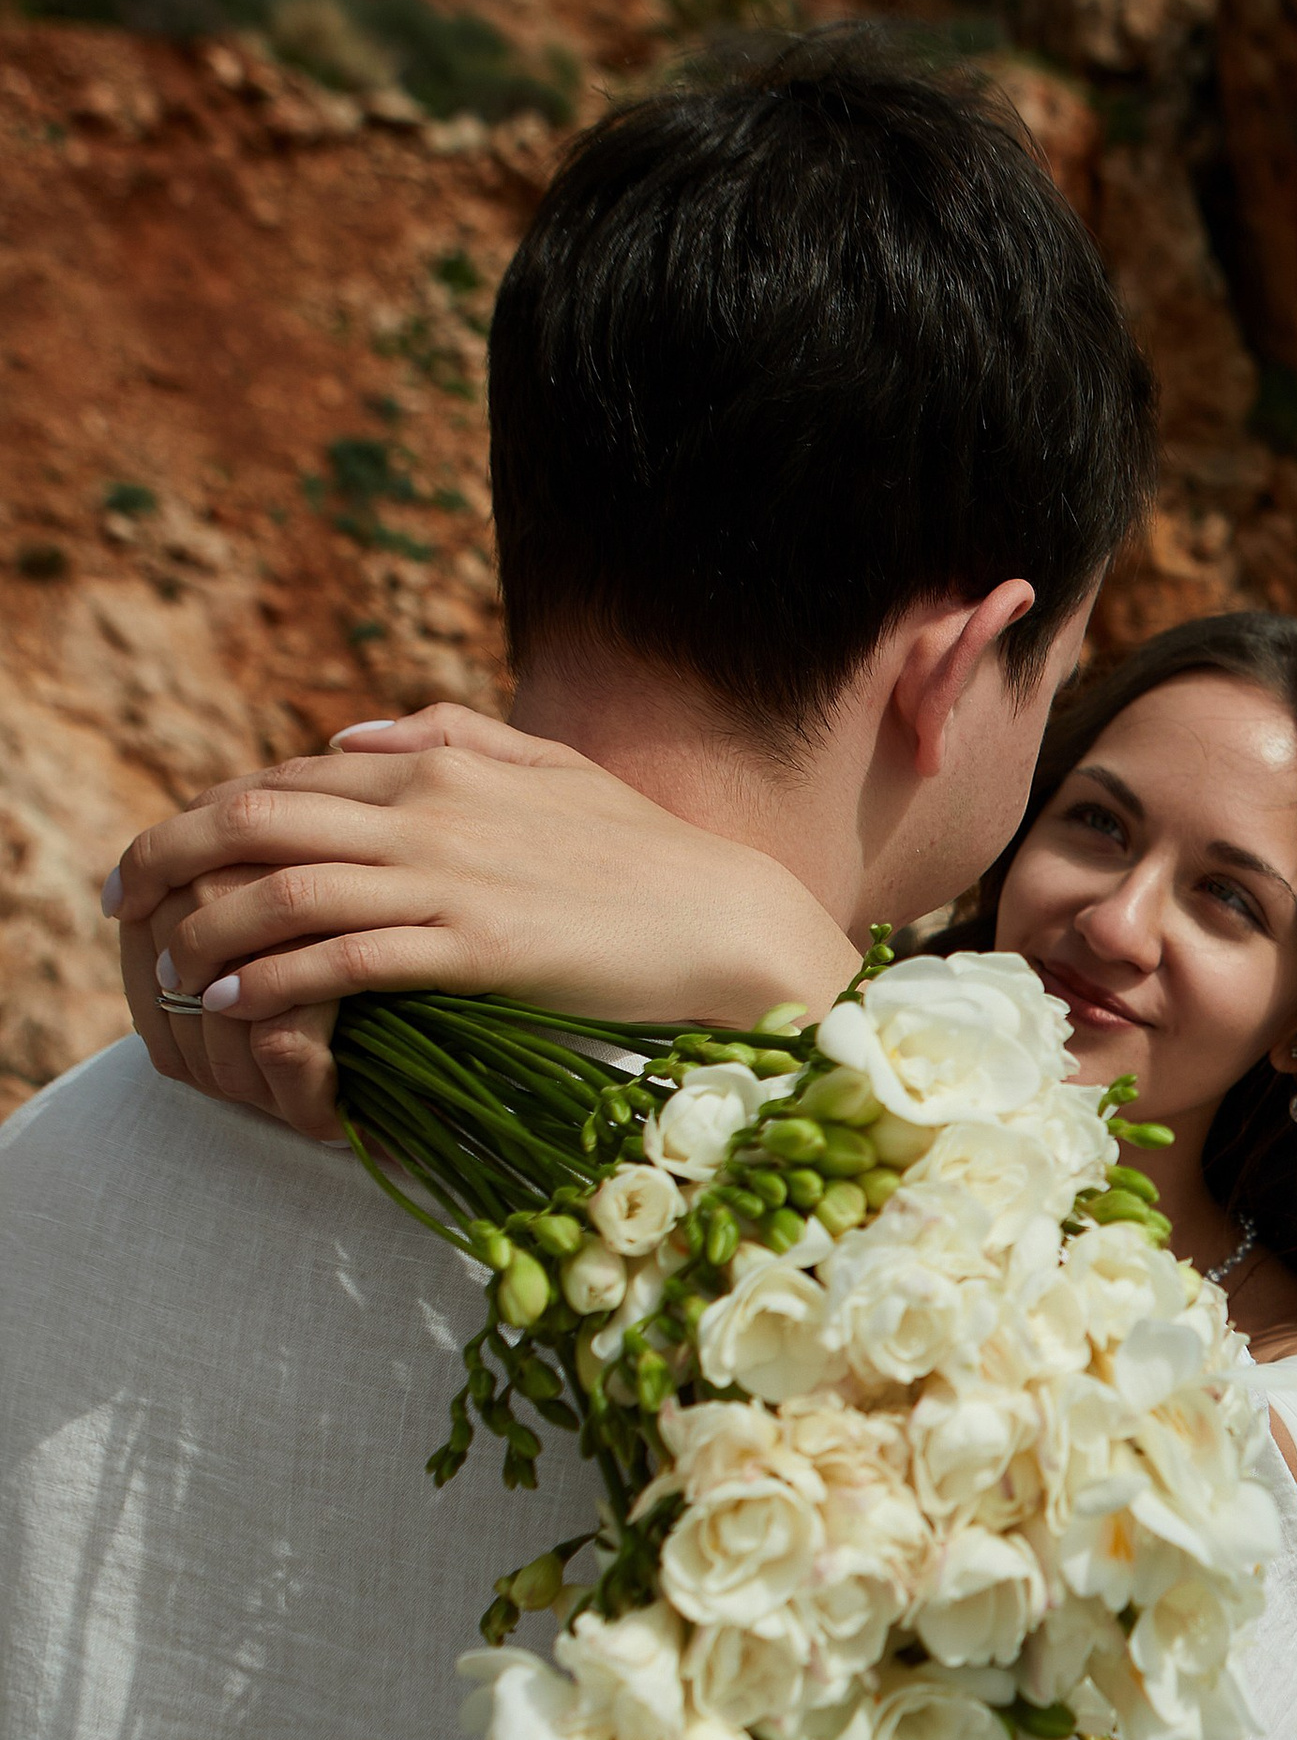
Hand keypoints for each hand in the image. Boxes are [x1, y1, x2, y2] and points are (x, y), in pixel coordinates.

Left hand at [107, 704, 864, 1140]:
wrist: (726, 917)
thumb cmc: (640, 852)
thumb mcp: (547, 767)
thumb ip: (446, 736)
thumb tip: (344, 737)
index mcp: (438, 765)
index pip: (284, 779)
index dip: (203, 816)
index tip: (160, 859)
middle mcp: (430, 810)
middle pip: (256, 823)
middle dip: (170, 860)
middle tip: (126, 907)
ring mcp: (450, 880)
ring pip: (285, 891)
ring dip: (208, 930)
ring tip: (172, 969)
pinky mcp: (476, 949)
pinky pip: (347, 960)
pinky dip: (277, 979)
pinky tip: (239, 1002)